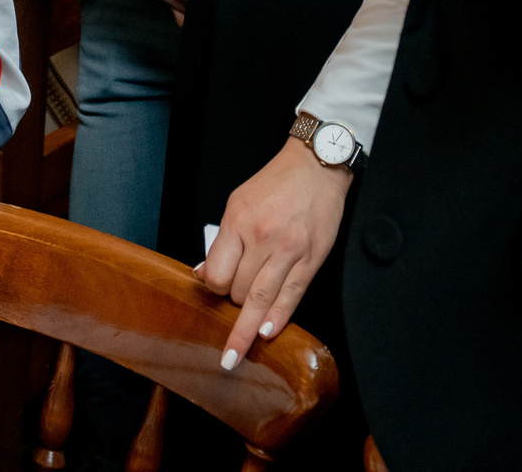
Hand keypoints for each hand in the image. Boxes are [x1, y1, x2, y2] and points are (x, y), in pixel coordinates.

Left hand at [196, 137, 352, 367]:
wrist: (316, 168)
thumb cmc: (275, 183)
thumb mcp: (238, 203)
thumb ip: (223, 241)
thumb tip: (205, 275)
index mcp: (239, 222)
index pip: (217, 273)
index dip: (212, 287)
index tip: (215, 288)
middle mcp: (262, 238)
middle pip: (237, 290)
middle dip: (232, 302)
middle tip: (233, 307)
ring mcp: (288, 251)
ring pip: (261, 300)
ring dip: (247, 329)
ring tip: (236, 353)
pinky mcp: (311, 259)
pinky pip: (291, 296)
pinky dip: (277, 318)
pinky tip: (266, 334)